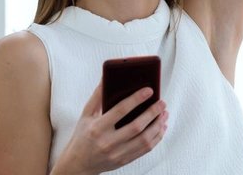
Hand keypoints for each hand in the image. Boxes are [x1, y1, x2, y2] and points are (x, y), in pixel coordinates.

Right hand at [50, 82, 168, 174]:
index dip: (136, 99)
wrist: (78, 164)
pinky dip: (157, 137)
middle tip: (162, 102)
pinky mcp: (125, 160)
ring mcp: (117, 153)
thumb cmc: (82, 137)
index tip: (149, 90)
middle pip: (136, 126)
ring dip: (158, 125)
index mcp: (97, 128)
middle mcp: (108, 142)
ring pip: (144, 139)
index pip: (120, 111)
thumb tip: (107, 77)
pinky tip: (161, 127)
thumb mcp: (86, 115)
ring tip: (164, 113)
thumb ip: (97, 96)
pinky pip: (145, 149)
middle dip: (152, 112)